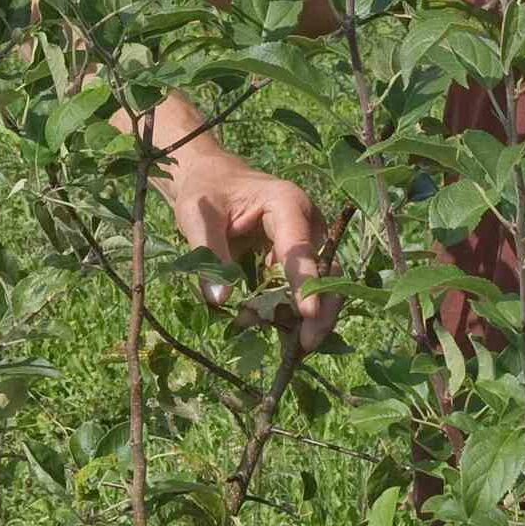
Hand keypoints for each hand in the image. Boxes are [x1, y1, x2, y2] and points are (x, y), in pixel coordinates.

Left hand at [162, 142, 333, 355]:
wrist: (212, 178)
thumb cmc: (206, 191)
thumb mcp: (198, 216)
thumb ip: (210, 254)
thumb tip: (218, 299)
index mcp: (286, 203)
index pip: (301, 248)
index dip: (306, 283)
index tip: (309, 315)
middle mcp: (307, 221)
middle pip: (326, 270)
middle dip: (320, 310)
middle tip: (304, 347)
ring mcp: (307, 241)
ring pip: (320, 284)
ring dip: (302, 316)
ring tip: (281, 342)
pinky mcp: (297, 258)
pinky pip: (300, 289)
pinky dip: (287, 311)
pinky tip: (263, 322)